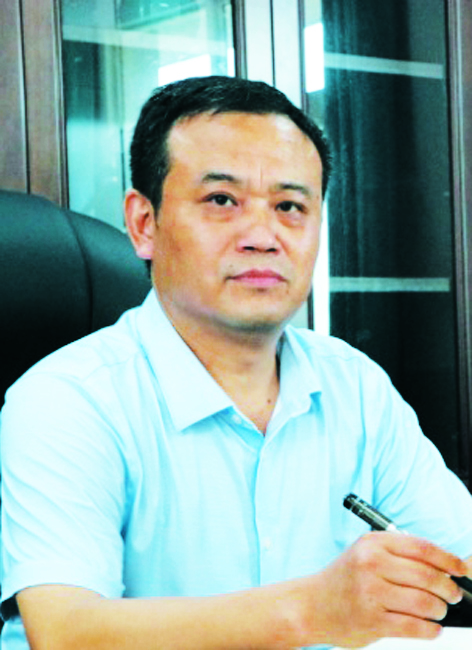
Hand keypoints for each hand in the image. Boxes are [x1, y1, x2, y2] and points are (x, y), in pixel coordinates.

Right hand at [302, 532, 466, 647]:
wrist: (312, 604)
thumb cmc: (344, 578)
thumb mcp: (366, 553)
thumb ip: (399, 554)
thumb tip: (442, 565)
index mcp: (373, 543)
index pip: (422, 548)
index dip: (448, 559)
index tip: (461, 569)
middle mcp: (371, 564)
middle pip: (427, 575)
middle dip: (448, 588)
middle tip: (452, 594)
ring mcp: (371, 592)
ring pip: (424, 602)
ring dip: (439, 609)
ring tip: (438, 611)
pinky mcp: (372, 620)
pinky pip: (414, 626)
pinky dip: (430, 629)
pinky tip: (431, 628)